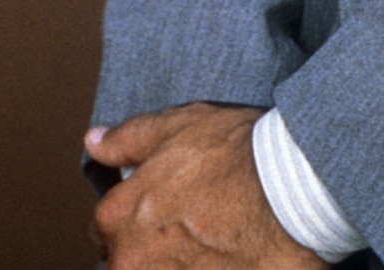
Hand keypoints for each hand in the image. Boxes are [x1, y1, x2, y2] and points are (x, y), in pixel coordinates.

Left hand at [86, 104, 324, 268]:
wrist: (289, 190)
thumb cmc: (234, 153)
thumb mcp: (177, 126)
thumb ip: (128, 139)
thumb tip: (95, 141)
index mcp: (119, 219)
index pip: (103, 228)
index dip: (130, 213)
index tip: (156, 207)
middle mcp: (132, 262)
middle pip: (124, 263)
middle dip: (146, 249)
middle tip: (185, 229)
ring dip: (172, 264)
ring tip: (205, 247)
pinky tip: (220, 261)